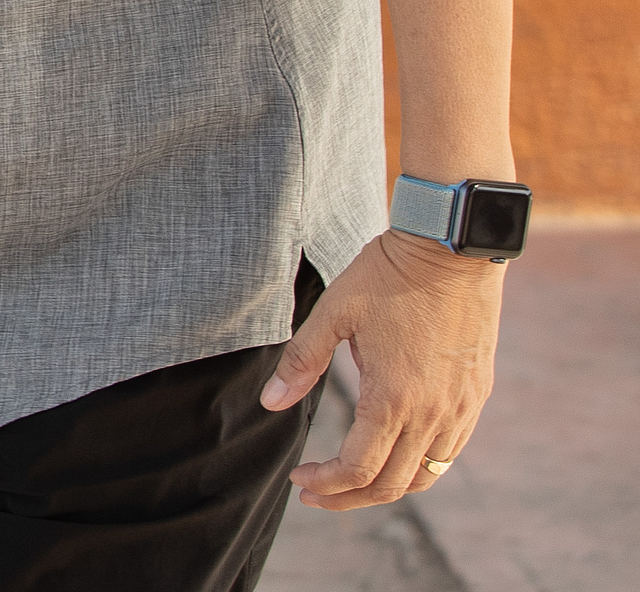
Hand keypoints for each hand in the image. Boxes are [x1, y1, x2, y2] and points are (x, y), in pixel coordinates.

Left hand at [263, 231, 501, 508]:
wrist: (453, 250)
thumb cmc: (388, 276)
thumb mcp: (334, 312)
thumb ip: (302, 362)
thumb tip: (271, 403)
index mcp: (394, 398)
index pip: (358, 468)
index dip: (326, 484)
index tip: (298, 479)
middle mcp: (433, 414)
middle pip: (391, 484)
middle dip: (348, 497)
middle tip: (314, 493)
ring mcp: (460, 409)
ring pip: (425, 475)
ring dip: (385, 487)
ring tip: (348, 482)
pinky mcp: (475, 397)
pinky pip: (449, 452)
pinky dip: (419, 468)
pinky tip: (391, 454)